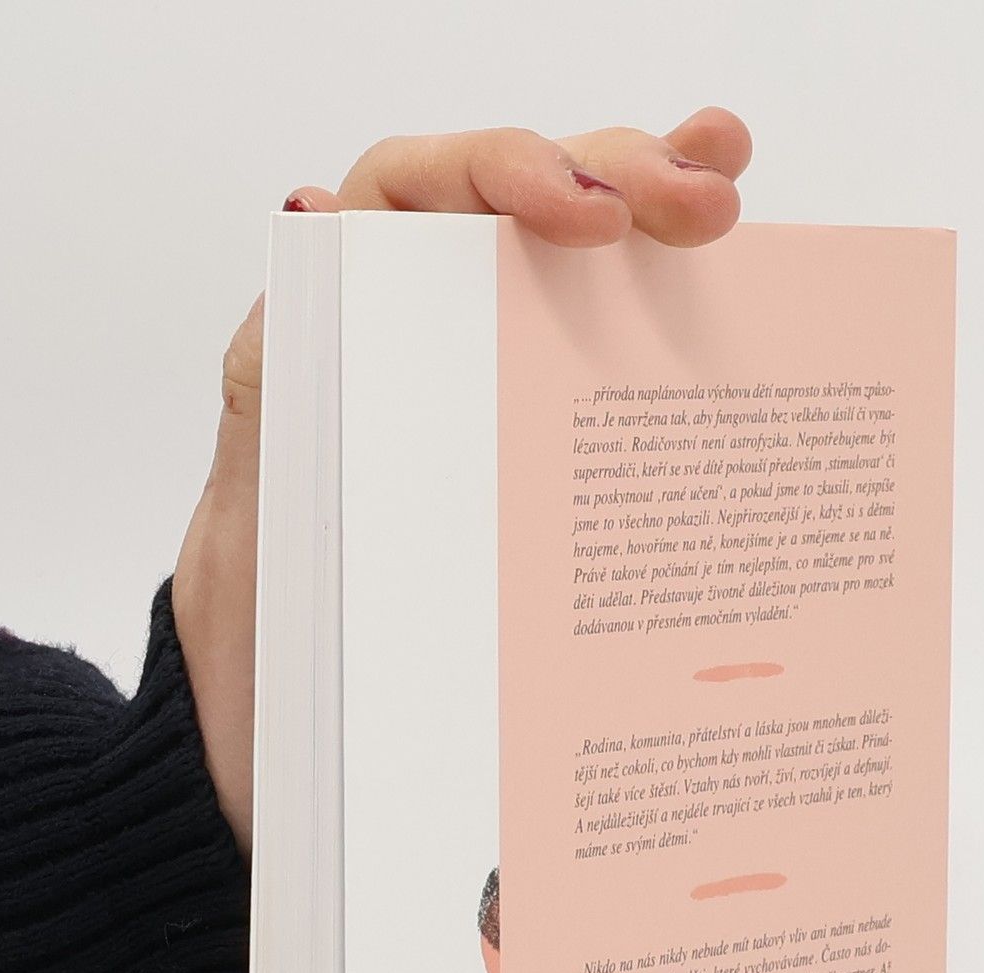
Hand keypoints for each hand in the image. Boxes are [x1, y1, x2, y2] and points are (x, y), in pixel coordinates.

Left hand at [170, 108, 752, 849]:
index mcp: (322, 351)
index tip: (584, 218)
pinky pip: (597, 382)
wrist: (264, 785)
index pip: (404, 199)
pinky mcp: (524, 474)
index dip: (494, 175)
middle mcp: (401, 357)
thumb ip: (274, 399)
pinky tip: (734, 285)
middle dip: (611, 179)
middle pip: (510, 216)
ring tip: (728, 186)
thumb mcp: (249, 540)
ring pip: (568, 281)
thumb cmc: (251, 679)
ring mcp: (473, 409)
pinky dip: (665, 325)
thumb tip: (312, 219)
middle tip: (701, 205)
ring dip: (655, 214)